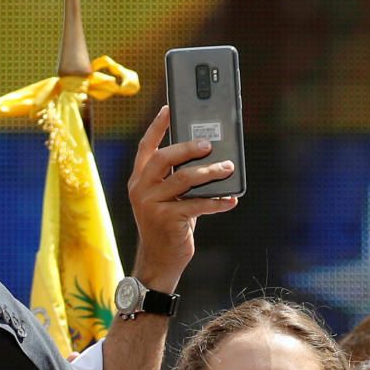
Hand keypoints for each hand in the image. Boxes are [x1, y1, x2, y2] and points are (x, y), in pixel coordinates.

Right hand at [127, 105, 237, 290]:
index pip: (146, 147)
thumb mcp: (169, 198)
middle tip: (209, 144)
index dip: (157, 126)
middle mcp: (141, 189)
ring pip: (183, 179)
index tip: (170, 108)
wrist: (159, 261)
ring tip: (227, 168)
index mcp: (139, 179)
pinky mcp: (166, 220)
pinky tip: (230, 200)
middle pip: (164, 158)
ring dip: (209, 172)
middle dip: (188, 148)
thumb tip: (210, 155)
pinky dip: (216, 202)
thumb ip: (179, 178)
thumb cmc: (169, 225)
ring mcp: (151, 205)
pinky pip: (196, 204)